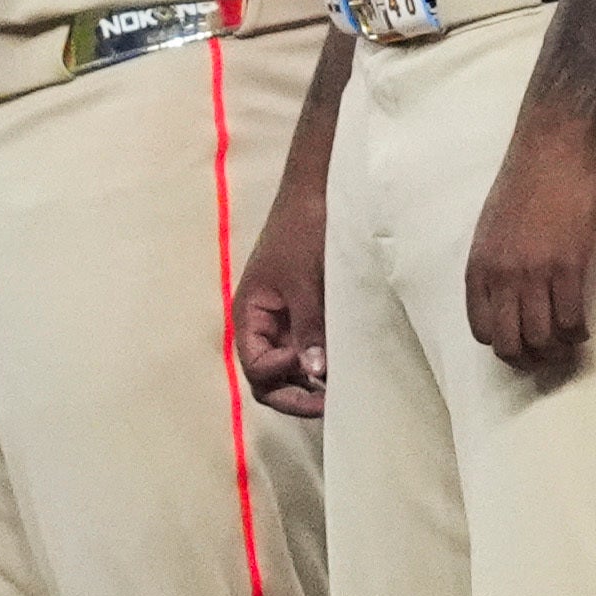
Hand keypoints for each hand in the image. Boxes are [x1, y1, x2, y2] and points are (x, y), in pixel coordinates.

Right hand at [236, 145, 330, 417]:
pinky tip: (346, 367)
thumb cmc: (305, 230)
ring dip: (311, 384)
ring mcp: (286, 322)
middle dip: (295, 396)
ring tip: (342, 389)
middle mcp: (264, 325)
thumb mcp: (307, 279)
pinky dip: (322, 363)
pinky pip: (309, 350)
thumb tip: (314, 372)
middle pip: (268, 379)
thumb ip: (309, 326)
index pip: (256, 368)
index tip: (312, 363)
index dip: (280, 375)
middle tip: (331, 403)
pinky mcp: (308, 315)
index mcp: (250, 315)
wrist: (320, 193)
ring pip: (290, 370)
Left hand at [462, 104, 595, 380]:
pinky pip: (571, 317)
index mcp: (478, 269)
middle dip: (530, 361)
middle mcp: (501, 277)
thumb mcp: (489, 230)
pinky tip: (584, 329)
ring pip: (542, 337)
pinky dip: (578, 332)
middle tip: (548, 359)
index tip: (522, 345)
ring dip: (558, 351)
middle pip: (511, 343)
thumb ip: (492, 266)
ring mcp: (535, 272)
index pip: (482, 331)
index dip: (504, 346)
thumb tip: (504, 296)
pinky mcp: (569, 265)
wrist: (549, 151)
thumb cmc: (522, 184)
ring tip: (569, 345)